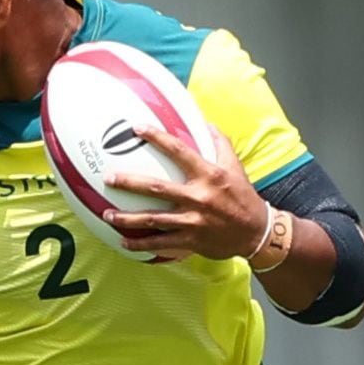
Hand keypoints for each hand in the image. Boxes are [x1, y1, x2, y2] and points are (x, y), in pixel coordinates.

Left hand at [101, 125, 269, 259]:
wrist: (256, 232)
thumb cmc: (243, 196)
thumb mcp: (234, 166)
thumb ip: (219, 142)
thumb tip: (205, 121)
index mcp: (208, 175)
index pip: (179, 151)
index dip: (157, 138)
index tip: (137, 128)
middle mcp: (198, 197)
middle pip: (157, 188)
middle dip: (130, 183)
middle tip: (109, 178)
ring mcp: (193, 220)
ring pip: (153, 219)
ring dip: (127, 218)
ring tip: (106, 214)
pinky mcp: (190, 240)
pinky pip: (160, 243)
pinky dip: (141, 244)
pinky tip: (123, 242)